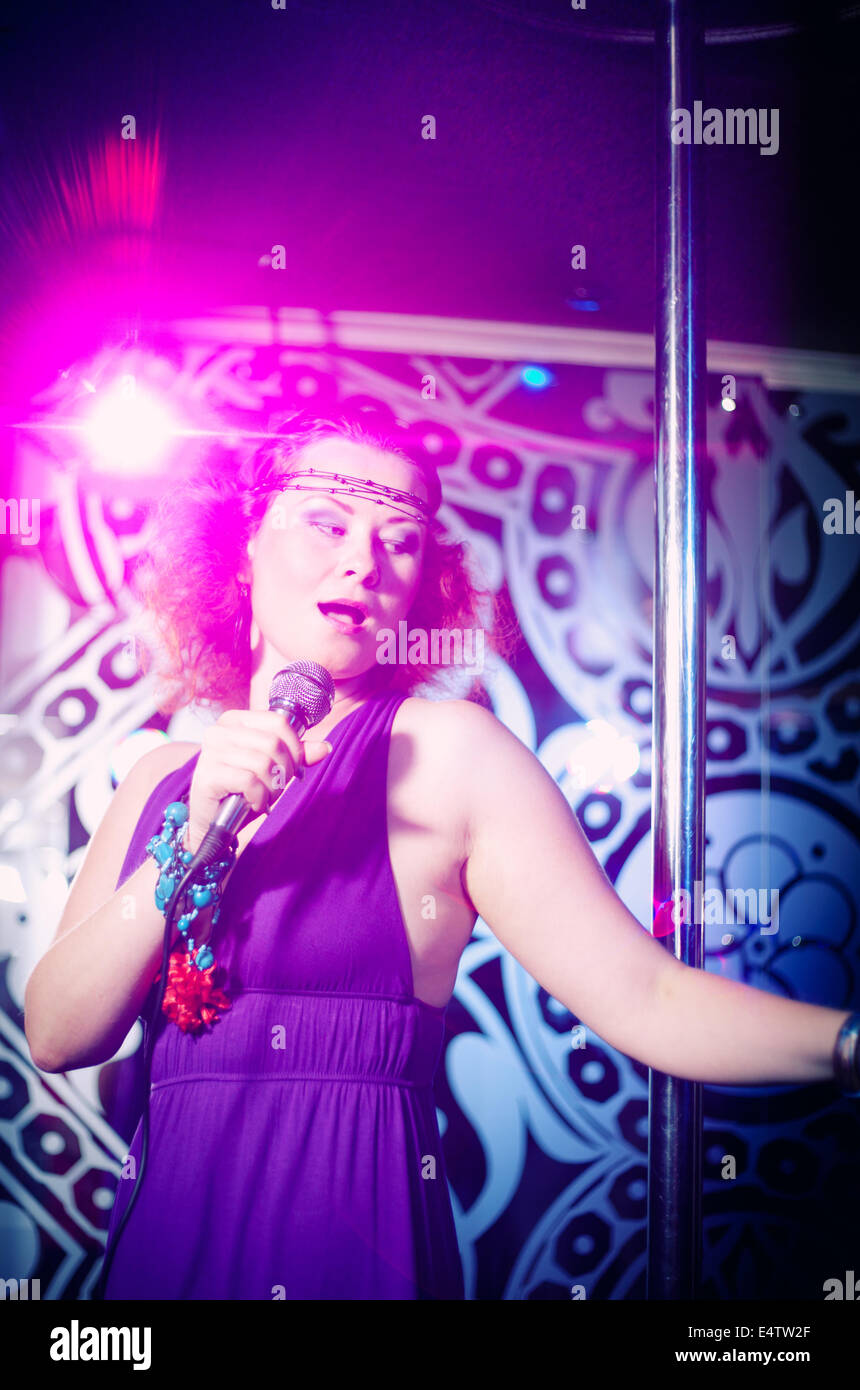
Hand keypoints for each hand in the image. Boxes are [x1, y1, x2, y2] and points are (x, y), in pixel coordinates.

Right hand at [186, 709, 332, 853]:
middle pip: (273, 744)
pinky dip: (259, 798)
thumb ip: (297, 755)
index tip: (292, 768)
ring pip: (264, 763)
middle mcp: (219, 731)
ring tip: (263, 797)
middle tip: (275, 787)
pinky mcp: (208, 775)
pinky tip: (253, 803)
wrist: (213, 821)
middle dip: (284, 771)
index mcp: (234, 720)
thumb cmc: (243, 790)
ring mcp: (211, 751)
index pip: (278, 721)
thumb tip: (325, 747)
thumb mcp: (274, 769)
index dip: (294, 747)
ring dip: (272, 788)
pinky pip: (250, 782)